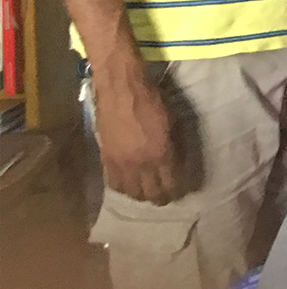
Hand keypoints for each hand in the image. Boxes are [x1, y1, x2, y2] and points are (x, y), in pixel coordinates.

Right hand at [93, 66, 178, 203]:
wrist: (121, 90)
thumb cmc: (153, 100)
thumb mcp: (175, 122)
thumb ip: (177, 146)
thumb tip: (178, 164)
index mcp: (162, 153)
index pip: (170, 183)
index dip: (176, 191)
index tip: (179, 192)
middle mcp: (141, 164)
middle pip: (150, 193)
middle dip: (159, 198)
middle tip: (164, 197)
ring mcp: (121, 163)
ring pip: (131, 192)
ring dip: (140, 195)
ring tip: (147, 193)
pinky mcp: (105, 159)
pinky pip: (113, 183)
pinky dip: (123, 188)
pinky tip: (128, 186)